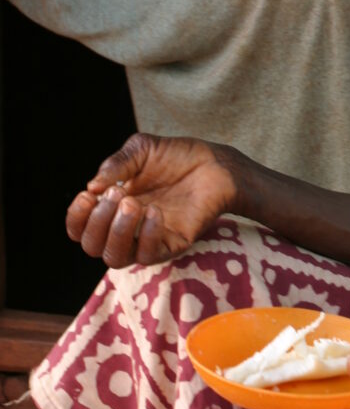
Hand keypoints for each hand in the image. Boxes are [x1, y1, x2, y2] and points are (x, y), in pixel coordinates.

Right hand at [66, 133, 238, 266]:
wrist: (214, 162)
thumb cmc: (177, 157)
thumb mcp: (141, 150)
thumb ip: (116, 165)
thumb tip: (92, 186)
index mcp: (112, 207)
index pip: (81, 228)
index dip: (76, 217)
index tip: (88, 195)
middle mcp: (126, 228)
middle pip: (93, 246)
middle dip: (97, 222)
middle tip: (117, 194)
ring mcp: (147, 239)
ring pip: (115, 258)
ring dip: (117, 232)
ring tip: (133, 203)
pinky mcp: (171, 245)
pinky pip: (149, 255)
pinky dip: (147, 235)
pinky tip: (156, 212)